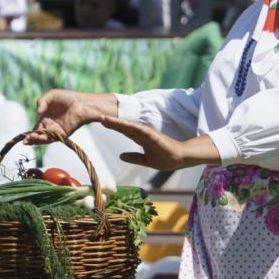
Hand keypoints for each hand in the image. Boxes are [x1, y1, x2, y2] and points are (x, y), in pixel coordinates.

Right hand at [24, 90, 117, 144]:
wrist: (81, 102)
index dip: (29, 134)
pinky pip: (54, 138)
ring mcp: (57, 131)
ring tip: (32, 139)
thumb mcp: (51, 96)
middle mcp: (50, 126)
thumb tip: (37, 113)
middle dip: (32, 139)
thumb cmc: (67, 97)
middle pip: (39, 136)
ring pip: (45, 139)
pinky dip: (47, 138)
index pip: (36, 129)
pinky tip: (41, 136)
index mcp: (45, 119)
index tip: (24, 138)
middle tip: (26, 141)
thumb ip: (41, 102)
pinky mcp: (64, 133)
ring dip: (38, 140)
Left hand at [99, 117, 220, 170]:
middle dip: (111, 122)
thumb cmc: (165, 158)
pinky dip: (130, 127)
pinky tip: (121, 124)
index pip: (124, 131)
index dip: (113, 126)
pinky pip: (139, 130)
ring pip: (129, 126)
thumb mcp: (146, 160)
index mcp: (140, 138)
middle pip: (124, 127)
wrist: (180, 159)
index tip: (101, 122)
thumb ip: (134, 157)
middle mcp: (142, 134)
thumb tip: (120, 156)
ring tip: (104, 119)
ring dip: (117, 123)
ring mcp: (147, 133)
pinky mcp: (153, 135)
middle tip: (98, 117)